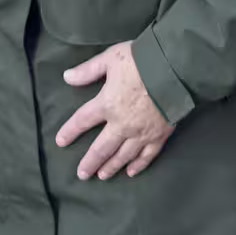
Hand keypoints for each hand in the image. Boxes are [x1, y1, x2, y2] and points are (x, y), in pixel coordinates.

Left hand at [57, 41, 174, 180]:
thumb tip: (66, 77)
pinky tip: (131, 172)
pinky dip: (138, 165)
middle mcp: (121, 124)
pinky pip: (147, 156)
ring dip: (111, 167)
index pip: (82, 120)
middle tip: (82, 174)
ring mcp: (141, 133)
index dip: (70, 131)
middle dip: (90, 162)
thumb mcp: (110, 58)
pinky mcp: (159, 136)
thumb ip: (88, 70)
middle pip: (101, 148)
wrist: (174, 68)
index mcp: (107, 104)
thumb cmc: (141, 60)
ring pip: (123, 156)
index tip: (61, 142)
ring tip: (102, 176)